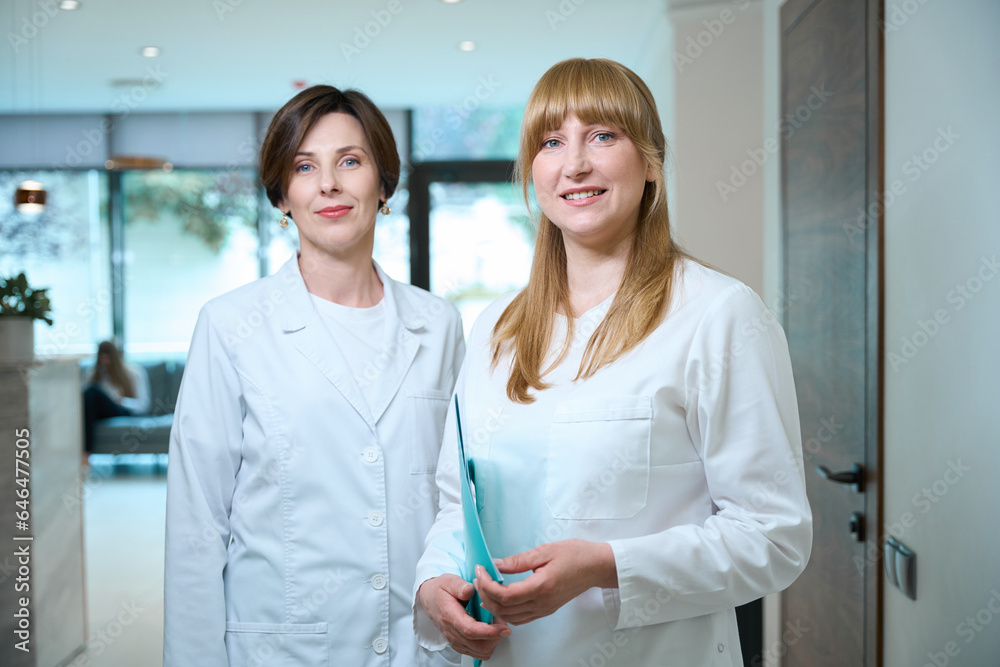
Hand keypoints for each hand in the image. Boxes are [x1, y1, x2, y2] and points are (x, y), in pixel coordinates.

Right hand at [417, 574, 510, 660]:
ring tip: (498, 628)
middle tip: (504, 625)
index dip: (489, 631)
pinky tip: (490, 633)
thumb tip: (470, 590)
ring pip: (478, 652)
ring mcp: (454, 639)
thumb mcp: (449, 581)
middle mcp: (451, 631)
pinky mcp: (458, 643)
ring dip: (492, 642)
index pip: (470, 630)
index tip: (503, 628)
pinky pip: (476, 652)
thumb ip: (460, 585)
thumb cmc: (440, 589)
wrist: (430, 598)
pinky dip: (487, 646)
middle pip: (477, 645)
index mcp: (449, 615)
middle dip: (495, 638)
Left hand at [475, 539, 617, 624]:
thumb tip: (495, 564)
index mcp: (542, 587)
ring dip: (494, 605)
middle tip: (479, 577)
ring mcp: (544, 609)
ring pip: (511, 618)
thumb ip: (518, 560)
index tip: (481, 570)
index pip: (506, 595)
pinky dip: (506, 611)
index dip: (488, 585)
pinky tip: (501, 598)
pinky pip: (521, 618)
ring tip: (486, 587)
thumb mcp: (544, 551)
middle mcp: (542, 603)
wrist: (596, 566)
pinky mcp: (546, 610)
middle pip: (505, 609)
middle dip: (486, 595)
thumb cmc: (574, 554)